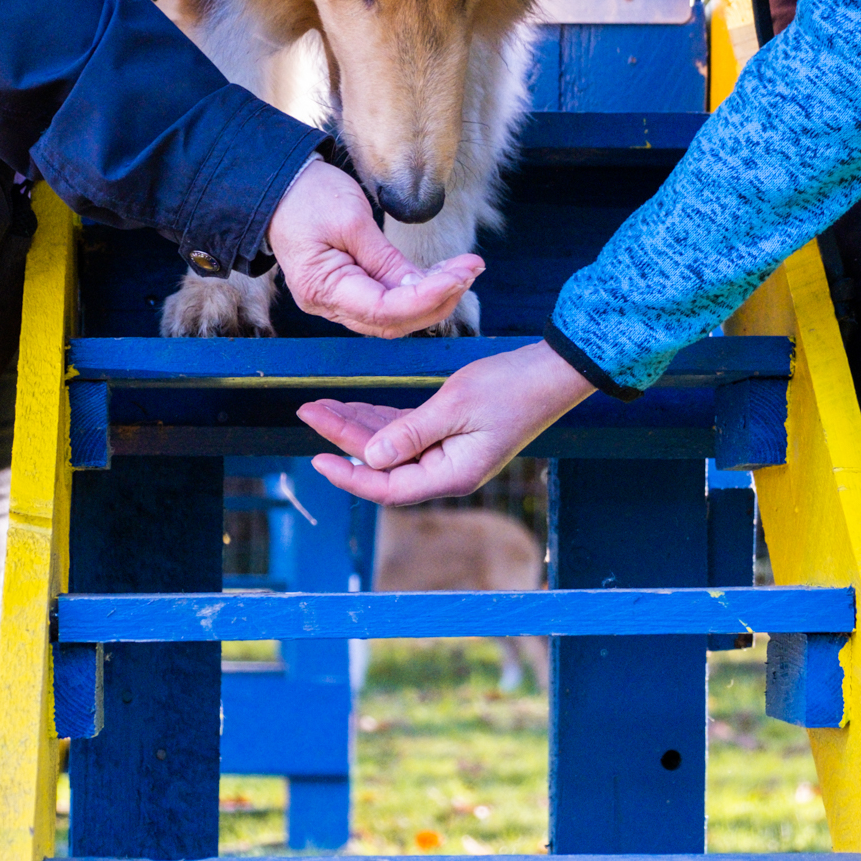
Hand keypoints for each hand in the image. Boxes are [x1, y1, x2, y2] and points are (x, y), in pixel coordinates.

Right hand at [267, 160, 482, 336]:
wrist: (279, 189)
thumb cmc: (308, 196)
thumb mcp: (352, 219)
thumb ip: (387, 259)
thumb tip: (422, 286)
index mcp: (323, 289)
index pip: (385, 310)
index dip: (427, 298)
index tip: (460, 275)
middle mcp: (328, 305)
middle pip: (393, 322)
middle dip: (438, 300)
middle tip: (471, 270)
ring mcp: (336, 303)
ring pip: (394, 318)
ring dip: (432, 298)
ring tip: (464, 270)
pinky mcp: (347, 292)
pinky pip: (387, 303)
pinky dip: (416, 293)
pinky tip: (442, 274)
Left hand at [297, 341, 596, 503]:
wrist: (553, 373)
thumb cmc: (511, 387)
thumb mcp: (456, 405)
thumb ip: (410, 432)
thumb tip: (370, 458)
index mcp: (452, 474)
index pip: (388, 487)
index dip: (350, 476)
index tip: (317, 458)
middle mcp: (448, 471)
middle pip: (383, 465)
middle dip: (344, 440)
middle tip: (308, 412)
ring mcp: (450, 454)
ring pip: (391, 447)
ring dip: (357, 427)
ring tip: (321, 407)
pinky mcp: (451, 434)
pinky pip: (407, 432)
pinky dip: (380, 419)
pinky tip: (354, 406)